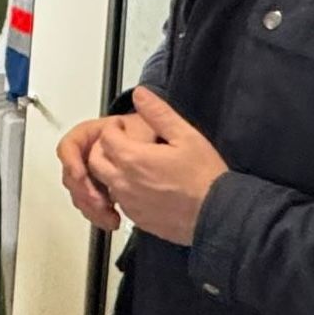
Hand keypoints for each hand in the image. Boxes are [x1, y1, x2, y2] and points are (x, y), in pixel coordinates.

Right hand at [56, 114, 151, 231]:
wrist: (164, 151)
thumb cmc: (152, 134)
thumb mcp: (141, 131)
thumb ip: (125, 140)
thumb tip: (116, 143)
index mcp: (91, 135)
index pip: (70, 146)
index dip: (71, 161)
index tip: (81, 176)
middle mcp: (87, 155)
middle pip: (72, 175)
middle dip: (83, 191)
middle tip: (99, 203)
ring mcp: (91, 175)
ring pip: (79, 194)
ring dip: (91, 208)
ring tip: (110, 217)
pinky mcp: (99, 191)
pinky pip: (90, 206)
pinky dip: (99, 216)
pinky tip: (113, 221)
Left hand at [85, 88, 228, 244]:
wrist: (217, 214)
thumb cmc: (205, 176)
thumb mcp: (186, 135)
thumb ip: (159, 113)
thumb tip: (140, 95)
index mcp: (133, 159)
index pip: (106, 137)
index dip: (113, 127)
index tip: (124, 125)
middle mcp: (124, 183)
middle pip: (96, 161)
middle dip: (104, 147)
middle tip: (122, 142)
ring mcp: (129, 203)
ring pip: (106, 182)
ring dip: (112, 170)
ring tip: (134, 163)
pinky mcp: (137, 219)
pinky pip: (120, 201)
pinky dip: (124, 190)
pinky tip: (143, 185)